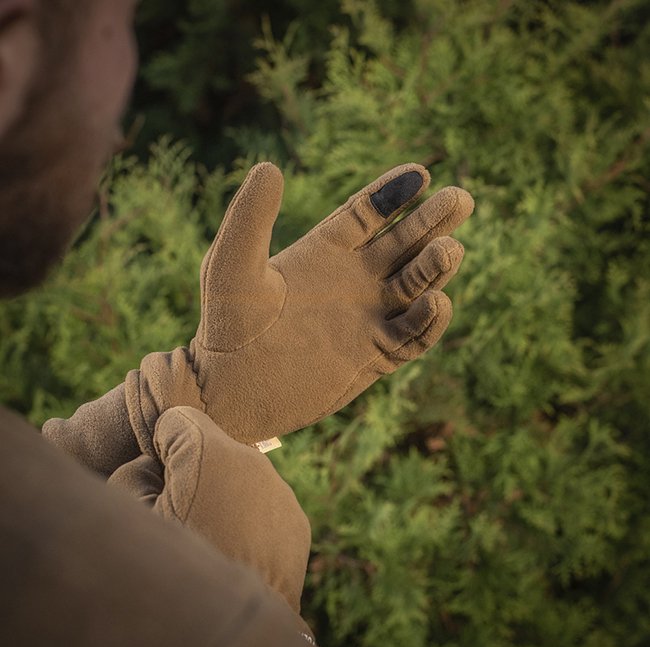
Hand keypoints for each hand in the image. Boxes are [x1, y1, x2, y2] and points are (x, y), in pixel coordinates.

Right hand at [107, 406, 310, 613]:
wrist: (229, 630)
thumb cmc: (169, 571)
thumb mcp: (130, 515)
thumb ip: (137, 473)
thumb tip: (156, 467)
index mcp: (208, 454)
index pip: (178, 420)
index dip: (161, 448)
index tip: (156, 477)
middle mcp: (253, 462)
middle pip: (213, 448)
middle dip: (195, 470)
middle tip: (181, 513)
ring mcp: (280, 491)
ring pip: (243, 475)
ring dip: (226, 494)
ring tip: (212, 537)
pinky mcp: (296, 519)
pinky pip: (265, 504)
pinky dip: (250, 518)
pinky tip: (238, 550)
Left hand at [188, 162, 472, 442]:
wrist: (233, 393)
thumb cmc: (226, 328)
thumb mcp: (231, 267)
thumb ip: (249, 219)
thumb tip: (268, 166)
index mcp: (324, 252)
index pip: (368, 214)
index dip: (393, 194)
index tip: (420, 172)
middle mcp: (353, 281)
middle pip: (405, 244)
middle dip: (432, 221)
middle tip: (461, 199)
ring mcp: (367, 318)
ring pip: (417, 287)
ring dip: (435, 268)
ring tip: (447, 250)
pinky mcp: (374, 355)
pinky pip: (413, 335)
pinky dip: (428, 321)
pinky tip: (435, 302)